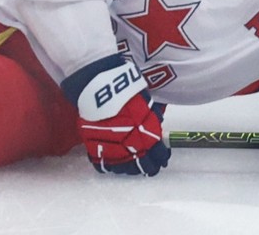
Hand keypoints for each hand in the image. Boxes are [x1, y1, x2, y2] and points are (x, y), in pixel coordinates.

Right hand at [64, 57, 169, 176]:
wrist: (101, 89)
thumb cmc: (126, 92)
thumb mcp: (147, 103)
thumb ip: (152, 119)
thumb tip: (157, 127)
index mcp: (147, 135)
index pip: (158, 154)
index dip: (161, 158)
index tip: (162, 159)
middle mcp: (131, 146)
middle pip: (142, 165)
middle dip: (149, 167)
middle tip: (151, 167)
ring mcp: (112, 149)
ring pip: (124, 168)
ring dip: (131, 169)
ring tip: (135, 167)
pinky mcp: (96, 149)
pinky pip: (105, 165)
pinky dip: (112, 166)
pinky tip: (117, 164)